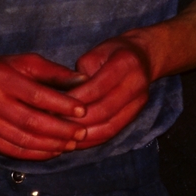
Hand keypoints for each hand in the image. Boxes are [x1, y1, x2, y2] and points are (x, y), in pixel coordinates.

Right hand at [0, 53, 88, 160]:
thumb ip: (54, 72)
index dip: (61, 105)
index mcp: (0, 77)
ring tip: (71, 144)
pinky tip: (53, 150)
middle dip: (60, 130)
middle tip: (82, 133)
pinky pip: (14, 151)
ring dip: (51, 144)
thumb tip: (84, 80)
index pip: (36, 95)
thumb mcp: (25, 63)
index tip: (82, 111)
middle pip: (30, 121)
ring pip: (23, 139)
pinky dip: (37, 154)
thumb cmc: (0, 71)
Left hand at [63, 34, 154, 148]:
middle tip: (53, 124)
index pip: (97, 87)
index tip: (51, 105)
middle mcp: (136, 84)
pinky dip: (93, 140)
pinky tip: (76, 141)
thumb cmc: (112, 53)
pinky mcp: (135, 115)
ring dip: (84, 135)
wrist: (143, 57)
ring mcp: (139, 102)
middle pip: (104, 110)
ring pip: (110, 126)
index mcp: (125, 63)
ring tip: (62, 137)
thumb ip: (80, 75)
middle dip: (76, 120)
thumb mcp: (94, 54)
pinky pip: (113, 132)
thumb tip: (61, 100)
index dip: (74, 99)